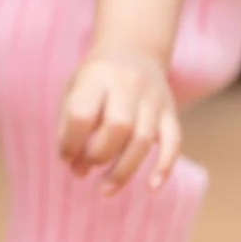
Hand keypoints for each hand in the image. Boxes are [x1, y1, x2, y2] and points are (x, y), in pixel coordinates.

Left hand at [57, 47, 181, 191]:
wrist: (133, 51)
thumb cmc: (95, 80)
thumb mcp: (74, 90)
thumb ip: (70, 127)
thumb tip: (77, 170)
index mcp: (97, 76)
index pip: (82, 115)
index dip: (71, 143)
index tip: (66, 158)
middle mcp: (128, 84)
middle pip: (118, 127)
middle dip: (99, 155)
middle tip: (87, 168)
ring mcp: (154, 98)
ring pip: (144, 139)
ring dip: (123, 170)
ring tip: (105, 190)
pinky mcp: (171, 112)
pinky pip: (173, 142)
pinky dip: (164, 167)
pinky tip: (151, 187)